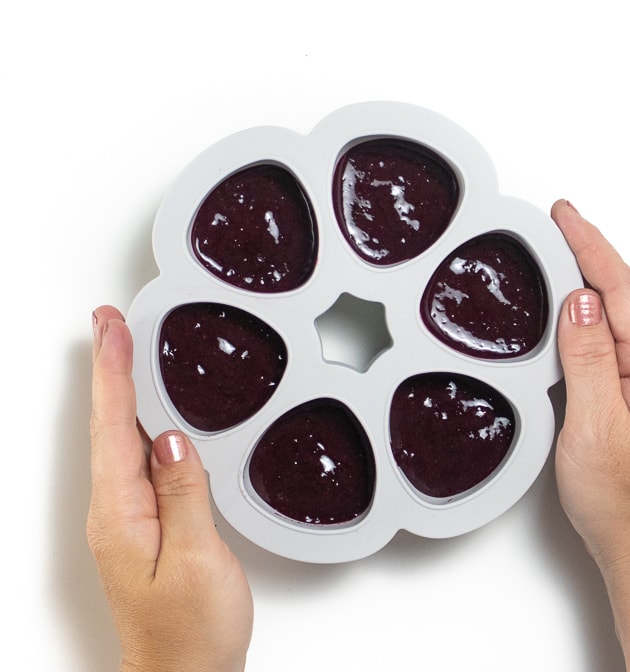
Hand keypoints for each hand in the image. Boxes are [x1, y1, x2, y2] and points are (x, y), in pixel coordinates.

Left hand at [87, 306, 252, 671]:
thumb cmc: (191, 632)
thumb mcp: (197, 561)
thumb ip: (183, 495)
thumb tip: (170, 439)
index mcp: (121, 514)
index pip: (114, 426)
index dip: (114, 372)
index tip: (113, 329)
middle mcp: (115, 510)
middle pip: (108, 423)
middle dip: (108, 366)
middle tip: (109, 322)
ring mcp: (127, 516)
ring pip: (120, 435)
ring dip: (119, 386)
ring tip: (122, 348)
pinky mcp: (145, 520)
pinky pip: (136, 455)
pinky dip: (136, 418)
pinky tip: (145, 409)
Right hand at [551, 200, 629, 670]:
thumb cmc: (623, 499)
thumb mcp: (596, 426)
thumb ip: (589, 359)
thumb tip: (581, 302)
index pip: (621, 290)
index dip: (592, 246)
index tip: (565, 215)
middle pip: (624, 292)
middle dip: (591, 251)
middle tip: (558, 222)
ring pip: (617, 312)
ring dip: (591, 276)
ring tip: (562, 250)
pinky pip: (610, 337)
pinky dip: (589, 310)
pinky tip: (573, 308)